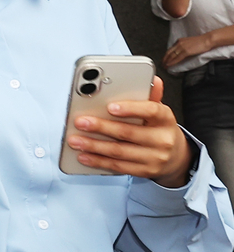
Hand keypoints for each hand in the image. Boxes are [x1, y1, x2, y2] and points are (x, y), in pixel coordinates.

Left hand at [65, 76, 192, 186]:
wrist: (177, 158)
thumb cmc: (160, 129)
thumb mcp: (158, 112)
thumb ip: (150, 97)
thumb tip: (152, 79)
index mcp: (166, 120)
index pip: (152, 111)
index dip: (131, 108)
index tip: (110, 106)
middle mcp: (163, 139)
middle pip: (128, 133)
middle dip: (101, 127)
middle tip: (80, 122)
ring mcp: (154, 158)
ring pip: (120, 152)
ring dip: (94, 146)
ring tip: (75, 140)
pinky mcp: (145, 171)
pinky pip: (118, 166)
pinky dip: (98, 161)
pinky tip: (84, 156)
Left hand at [164, 32, 213, 66]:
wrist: (207, 40)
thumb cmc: (201, 42)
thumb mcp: (189, 43)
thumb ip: (183, 47)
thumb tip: (180, 53)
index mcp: (179, 41)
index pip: (170, 49)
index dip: (166, 55)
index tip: (164, 60)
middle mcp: (179, 43)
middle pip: (168, 52)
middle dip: (164, 59)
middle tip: (162, 64)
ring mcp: (182, 47)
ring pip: (171, 56)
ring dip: (167, 62)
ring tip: (165, 66)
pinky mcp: (186, 51)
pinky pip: (177, 58)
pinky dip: (172, 62)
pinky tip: (169, 65)